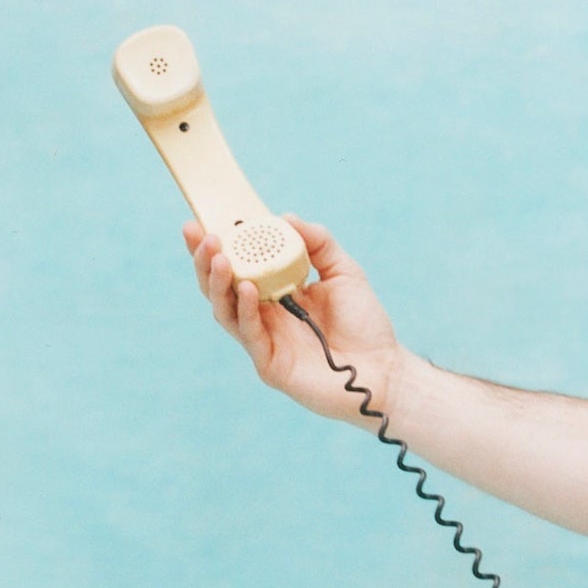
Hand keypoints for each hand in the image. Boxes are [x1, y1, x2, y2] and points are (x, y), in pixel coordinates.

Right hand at [184, 215, 401, 426]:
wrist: (385, 370)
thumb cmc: (364, 324)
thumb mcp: (344, 272)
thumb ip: (319, 243)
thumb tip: (286, 217)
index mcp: (272, 293)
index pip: (236, 266)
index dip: (216, 247)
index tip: (202, 223)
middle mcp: (261, 315)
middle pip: (219, 287)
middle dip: (205, 261)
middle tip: (203, 237)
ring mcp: (262, 340)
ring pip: (224, 310)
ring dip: (217, 283)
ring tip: (218, 257)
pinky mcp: (269, 364)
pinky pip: (249, 334)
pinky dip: (244, 310)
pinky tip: (247, 289)